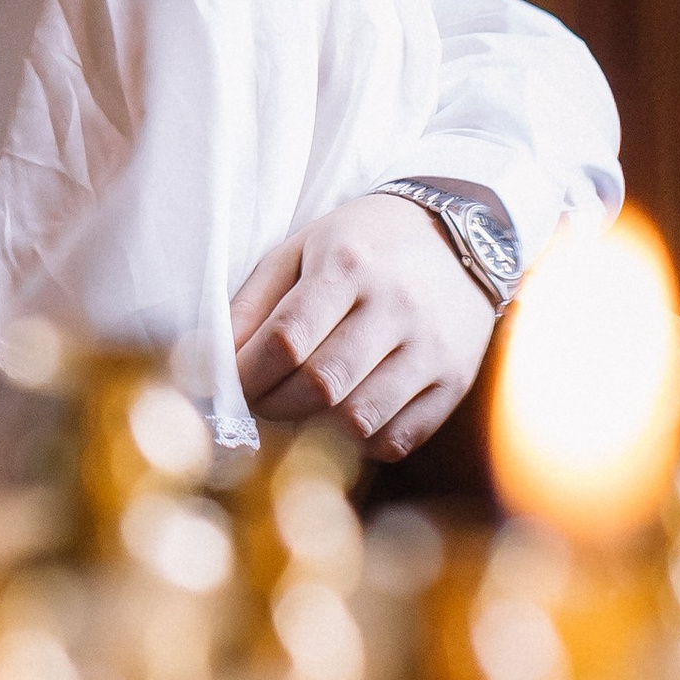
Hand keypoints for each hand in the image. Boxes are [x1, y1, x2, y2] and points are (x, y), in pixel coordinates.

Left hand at [230, 194, 498, 463]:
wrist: (461, 238)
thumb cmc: (364, 244)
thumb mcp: (302, 247)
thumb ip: (256, 301)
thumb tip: (217, 359)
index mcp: (348, 265)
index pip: (286, 339)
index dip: (248, 373)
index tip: (231, 383)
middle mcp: (395, 306)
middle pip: (321, 384)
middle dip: (274, 404)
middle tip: (260, 400)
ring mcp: (430, 348)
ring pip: (359, 419)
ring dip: (316, 426)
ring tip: (301, 407)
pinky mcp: (455, 381)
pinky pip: (398, 438)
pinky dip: (361, 441)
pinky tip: (347, 415)